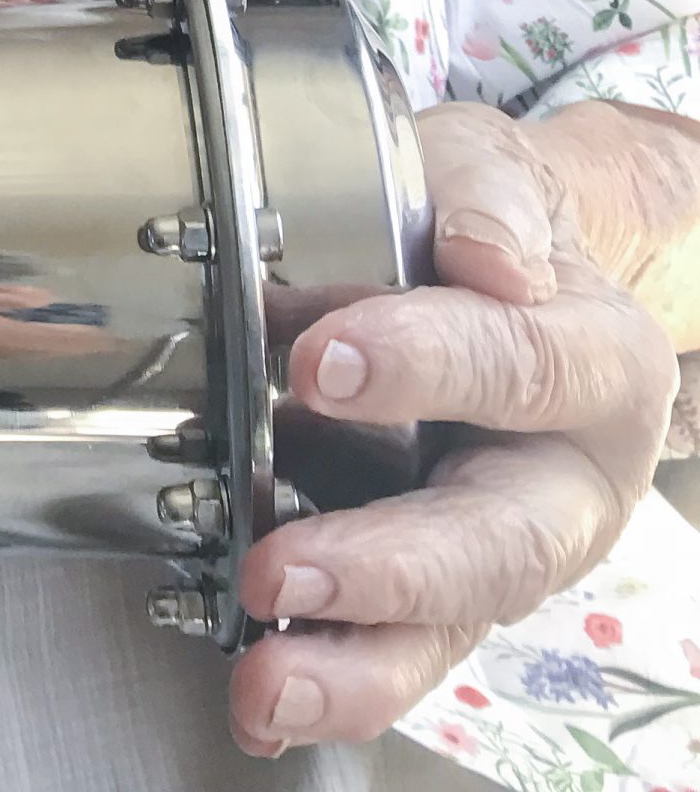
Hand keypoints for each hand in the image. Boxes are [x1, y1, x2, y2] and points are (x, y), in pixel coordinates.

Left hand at [230, 102, 676, 754]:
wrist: (497, 255)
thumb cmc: (480, 213)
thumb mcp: (490, 167)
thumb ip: (484, 196)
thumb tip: (488, 256)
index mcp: (600, 361)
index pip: (522, 366)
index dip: (427, 365)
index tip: (322, 361)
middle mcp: (571, 477)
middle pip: (500, 540)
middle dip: (386, 564)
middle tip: (281, 568)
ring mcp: (511, 547)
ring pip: (455, 625)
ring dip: (355, 660)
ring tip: (266, 676)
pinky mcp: (448, 591)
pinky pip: (402, 648)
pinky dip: (333, 676)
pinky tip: (260, 693)